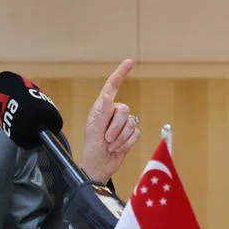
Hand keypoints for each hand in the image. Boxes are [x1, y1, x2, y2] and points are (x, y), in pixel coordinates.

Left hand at [79, 59, 139, 182]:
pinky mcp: (130, 135)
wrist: (99, 167)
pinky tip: (118, 148)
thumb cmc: (92, 149)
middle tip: (106, 139)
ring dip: (120, 138)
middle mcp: (113, 113)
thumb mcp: (94, 130)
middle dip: (116, 127)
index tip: (130, 62)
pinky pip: (136, 134)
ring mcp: (122, 124)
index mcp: (101, 108)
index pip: (112, 87)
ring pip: (131, 123)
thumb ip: (102, 112)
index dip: (121, 73)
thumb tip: (108, 95)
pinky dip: (127, 143)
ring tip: (110, 145)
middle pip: (125, 110)